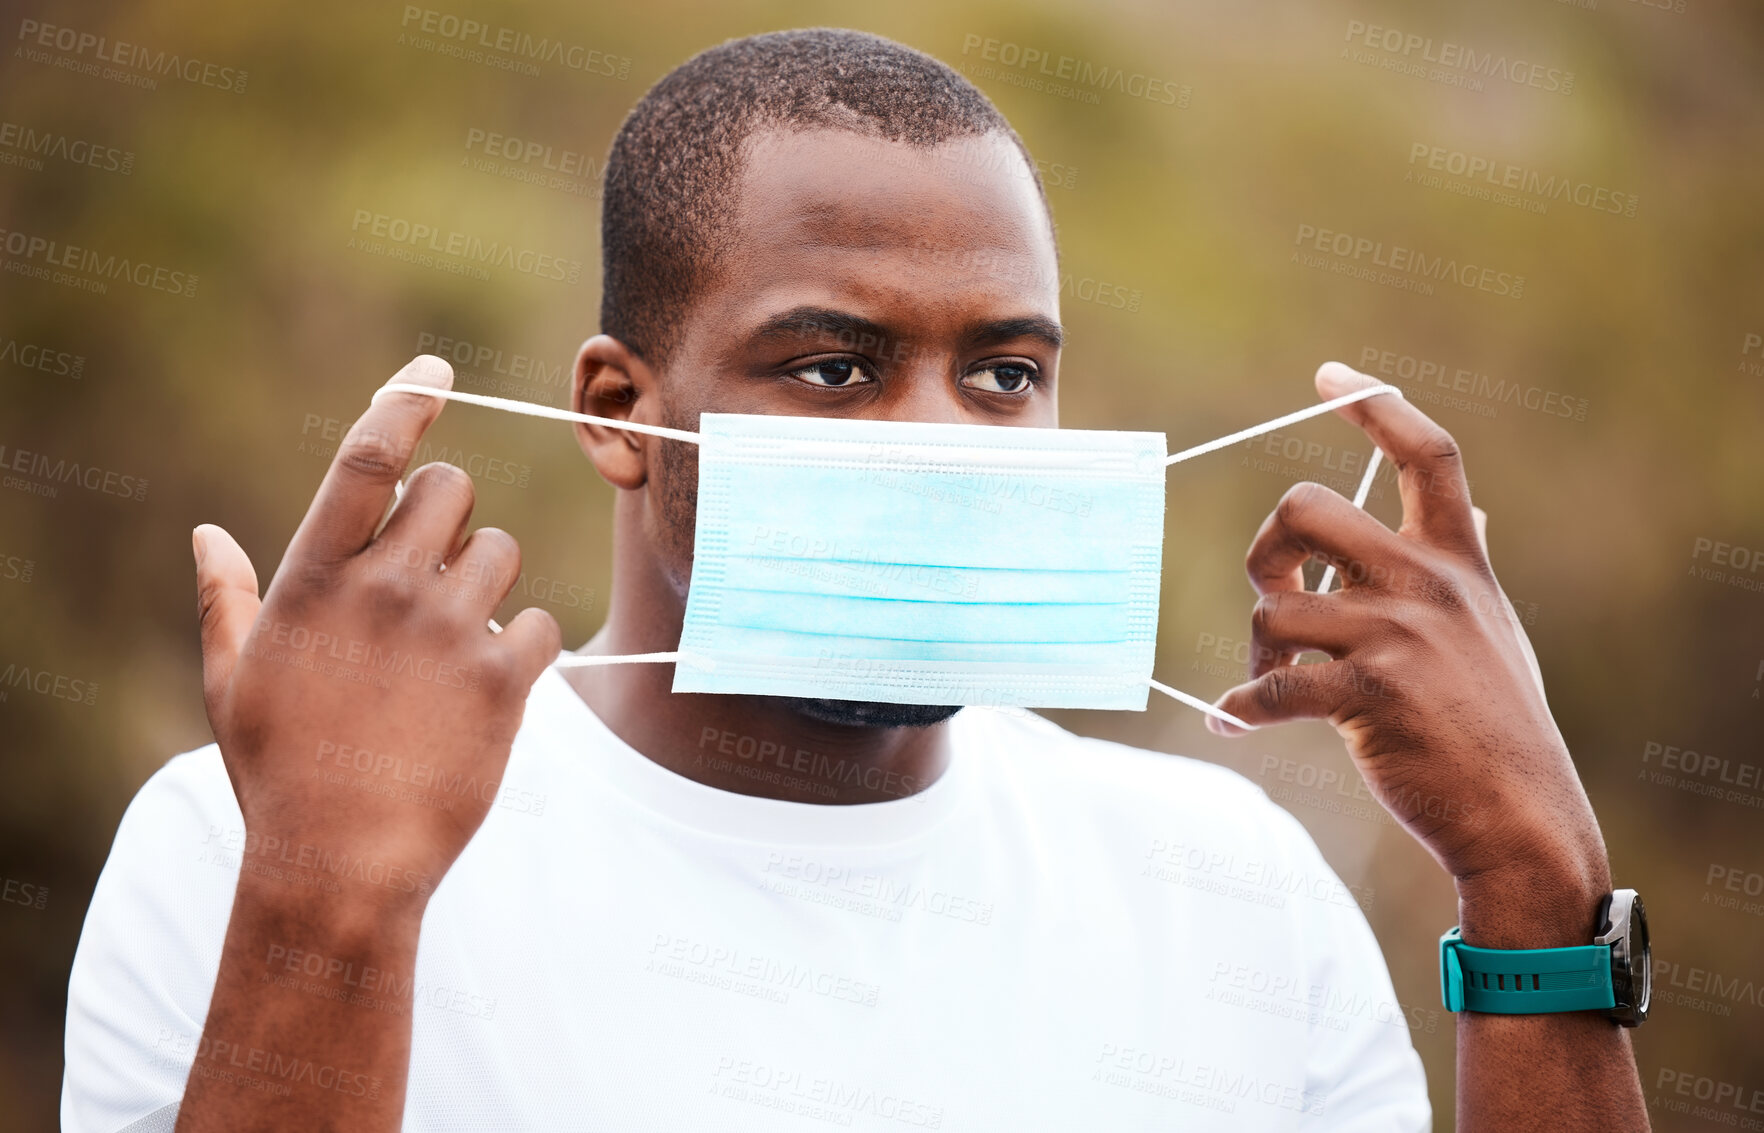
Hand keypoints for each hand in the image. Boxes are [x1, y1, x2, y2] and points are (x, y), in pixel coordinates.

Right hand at [192, 355, 560, 918]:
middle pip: (451, 491)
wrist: (342, 865)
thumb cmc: (280, 772)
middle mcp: (383, 590)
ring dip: (489, 583)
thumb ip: (225, 598)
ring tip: (452, 645)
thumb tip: (206, 535)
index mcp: (312, 580)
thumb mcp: (232, 682)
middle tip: (430, 571)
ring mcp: (446, 633)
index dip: (404, 402)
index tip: (436, 373)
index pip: (365, 457)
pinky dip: (527, 648)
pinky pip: (542, 625)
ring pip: (503, 553)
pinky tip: (491, 688)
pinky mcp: (502, 683)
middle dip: (449, 515)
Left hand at [1211, 362, 1608, 942]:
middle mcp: (1428, 585)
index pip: (1427, 453)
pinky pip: (1271, 689)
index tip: (1328, 375)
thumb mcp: (1496, 630)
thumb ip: (1470, 566)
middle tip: (1274, 596)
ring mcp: (1399, 638)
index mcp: (1457, 562)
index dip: (1376, 403)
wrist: (1521, 818)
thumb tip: (1477, 511)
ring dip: (1255, 651)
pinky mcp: (1370, 696)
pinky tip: (1232, 725)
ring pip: (1273, 607)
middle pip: (1306, 507)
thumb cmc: (1497, 724)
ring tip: (1271, 684)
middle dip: (1266, 548)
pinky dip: (1239, 710)